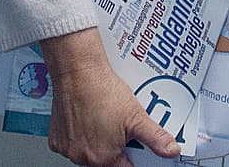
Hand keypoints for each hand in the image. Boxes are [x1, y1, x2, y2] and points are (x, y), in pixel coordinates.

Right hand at [40, 29, 181, 165]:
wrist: (77, 71)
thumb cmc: (101, 91)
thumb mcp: (136, 115)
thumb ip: (155, 137)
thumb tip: (171, 150)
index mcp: (104, 158)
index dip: (133, 158)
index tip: (135, 150)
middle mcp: (84, 158)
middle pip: (105, 161)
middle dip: (115, 148)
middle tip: (119, 128)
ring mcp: (68, 149)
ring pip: (87, 153)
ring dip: (96, 143)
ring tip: (103, 120)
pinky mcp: (56, 139)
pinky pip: (70, 144)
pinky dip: (78, 137)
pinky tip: (86, 119)